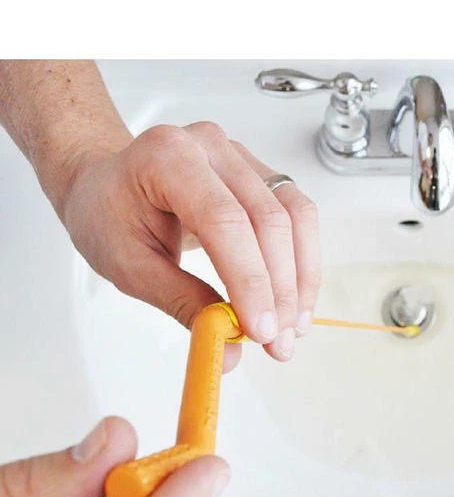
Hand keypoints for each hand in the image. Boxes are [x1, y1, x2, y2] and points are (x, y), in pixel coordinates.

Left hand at [61, 122, 320, 365]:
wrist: (109, 184)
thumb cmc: (110, 216)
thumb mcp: (131, 267)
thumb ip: (182, 304)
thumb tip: (230, 350)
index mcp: (166, 157)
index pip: (224, 220)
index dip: (249, 279)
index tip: (261, 331)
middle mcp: (210, 146)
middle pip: (267, 219)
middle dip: (279, 289)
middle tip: (278, 343)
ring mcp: (241, 156)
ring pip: (294, 217)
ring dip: (299, 279)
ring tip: (293, 328)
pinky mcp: (261, 172)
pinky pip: (299, 216)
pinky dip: (302, 262)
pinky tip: (295, 299)